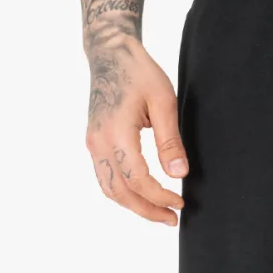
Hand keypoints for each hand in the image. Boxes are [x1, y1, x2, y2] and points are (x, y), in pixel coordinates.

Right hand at [84, 35, 186, 225]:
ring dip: (134, 206)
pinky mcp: (93, 142)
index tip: (180, 202)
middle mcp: (98, 141)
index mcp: (116, 132)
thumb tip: (178, 174)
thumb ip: (170, 141)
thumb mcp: (164, 102)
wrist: (110, 53)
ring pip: (109, 189)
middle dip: (147, 210)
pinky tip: (142, 197)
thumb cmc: (139, 72)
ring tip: (159, 213)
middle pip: (121, 192)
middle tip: (172, 219)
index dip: (160, 197)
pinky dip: (122, 193)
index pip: (138, 180)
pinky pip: (104, 178)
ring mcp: (92, 143)